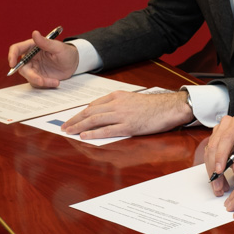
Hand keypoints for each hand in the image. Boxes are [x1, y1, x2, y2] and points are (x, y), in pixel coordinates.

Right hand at [7, 30, 78, 87]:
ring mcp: (33, 68)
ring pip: (29, 77)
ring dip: (41, 81)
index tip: (12, 64)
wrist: (74, 64)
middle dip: (31, 76)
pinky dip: (45, 84)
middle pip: (22, 67)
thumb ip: (45, 42)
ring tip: (55, 81)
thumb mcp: (58, 47)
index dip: (12, 55)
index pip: (16, 49)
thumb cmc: (66, 52)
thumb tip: (34, 33)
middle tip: (42, 81)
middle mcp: (30, 57)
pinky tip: (55, 82)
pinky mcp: (38, 76)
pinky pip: (36, 83)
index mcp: (32, 46)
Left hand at [61, 90, 192, 138]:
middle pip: (90, 112)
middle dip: (75, 120)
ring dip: (79, 126)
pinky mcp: (128, 126)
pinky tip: (84, 136)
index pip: (93, 105)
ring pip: (94, 120)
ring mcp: (122, 115)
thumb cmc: (153, 105)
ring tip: (69, 132)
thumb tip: (104, 113)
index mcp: (118, 96)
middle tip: (64, 127)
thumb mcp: (132, 99)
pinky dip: (93, 133)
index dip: (80, 113)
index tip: (72, 119)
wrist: (169, 107)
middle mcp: (117, 104)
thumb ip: (118, 104)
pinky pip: (106, 130)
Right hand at [205, 114, 233, 195]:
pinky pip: (209, 155)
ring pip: (209, 152)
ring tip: (220, 186)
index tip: (220, 170)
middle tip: (219, 185)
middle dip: (214, 167)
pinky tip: (219, 181)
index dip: (221, 155)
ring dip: (212, 171)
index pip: (227, 138)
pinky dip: (212, 169)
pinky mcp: (214, 140)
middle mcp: (227, 124)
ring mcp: (219, 131)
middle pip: (215, 145)